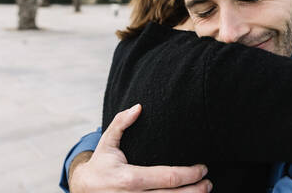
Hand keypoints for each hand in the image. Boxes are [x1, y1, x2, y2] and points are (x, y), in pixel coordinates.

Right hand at [69, 104, 211, 191]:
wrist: (83, 189)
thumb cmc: (100, 164)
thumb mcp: (107, 142)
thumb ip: (121, 123)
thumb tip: (138, 107)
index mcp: (130, 178)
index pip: (168, 177)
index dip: (190, 174)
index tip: (202, 168)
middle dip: (196, 190)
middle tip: (208, 182)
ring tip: (203, 191)